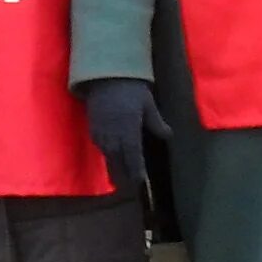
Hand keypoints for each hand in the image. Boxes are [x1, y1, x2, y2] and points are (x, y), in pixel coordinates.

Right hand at [80, 78, 170, 196]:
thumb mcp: (148, 104)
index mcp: (129, 130)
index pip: (133, 156)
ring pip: (108, 154)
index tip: (140, 182)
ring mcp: (101, 131)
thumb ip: (157, 122)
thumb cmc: (131, 88)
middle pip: (118, 160)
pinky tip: (109, 156)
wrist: (106, 74)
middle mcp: (113, 134)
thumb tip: (169, 136)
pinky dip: (105, 153)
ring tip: (119, 177)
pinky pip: (99, 145)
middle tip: (130, 187)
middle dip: (124, 173)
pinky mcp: (93, 126)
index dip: (136, 170)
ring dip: (114, 166)